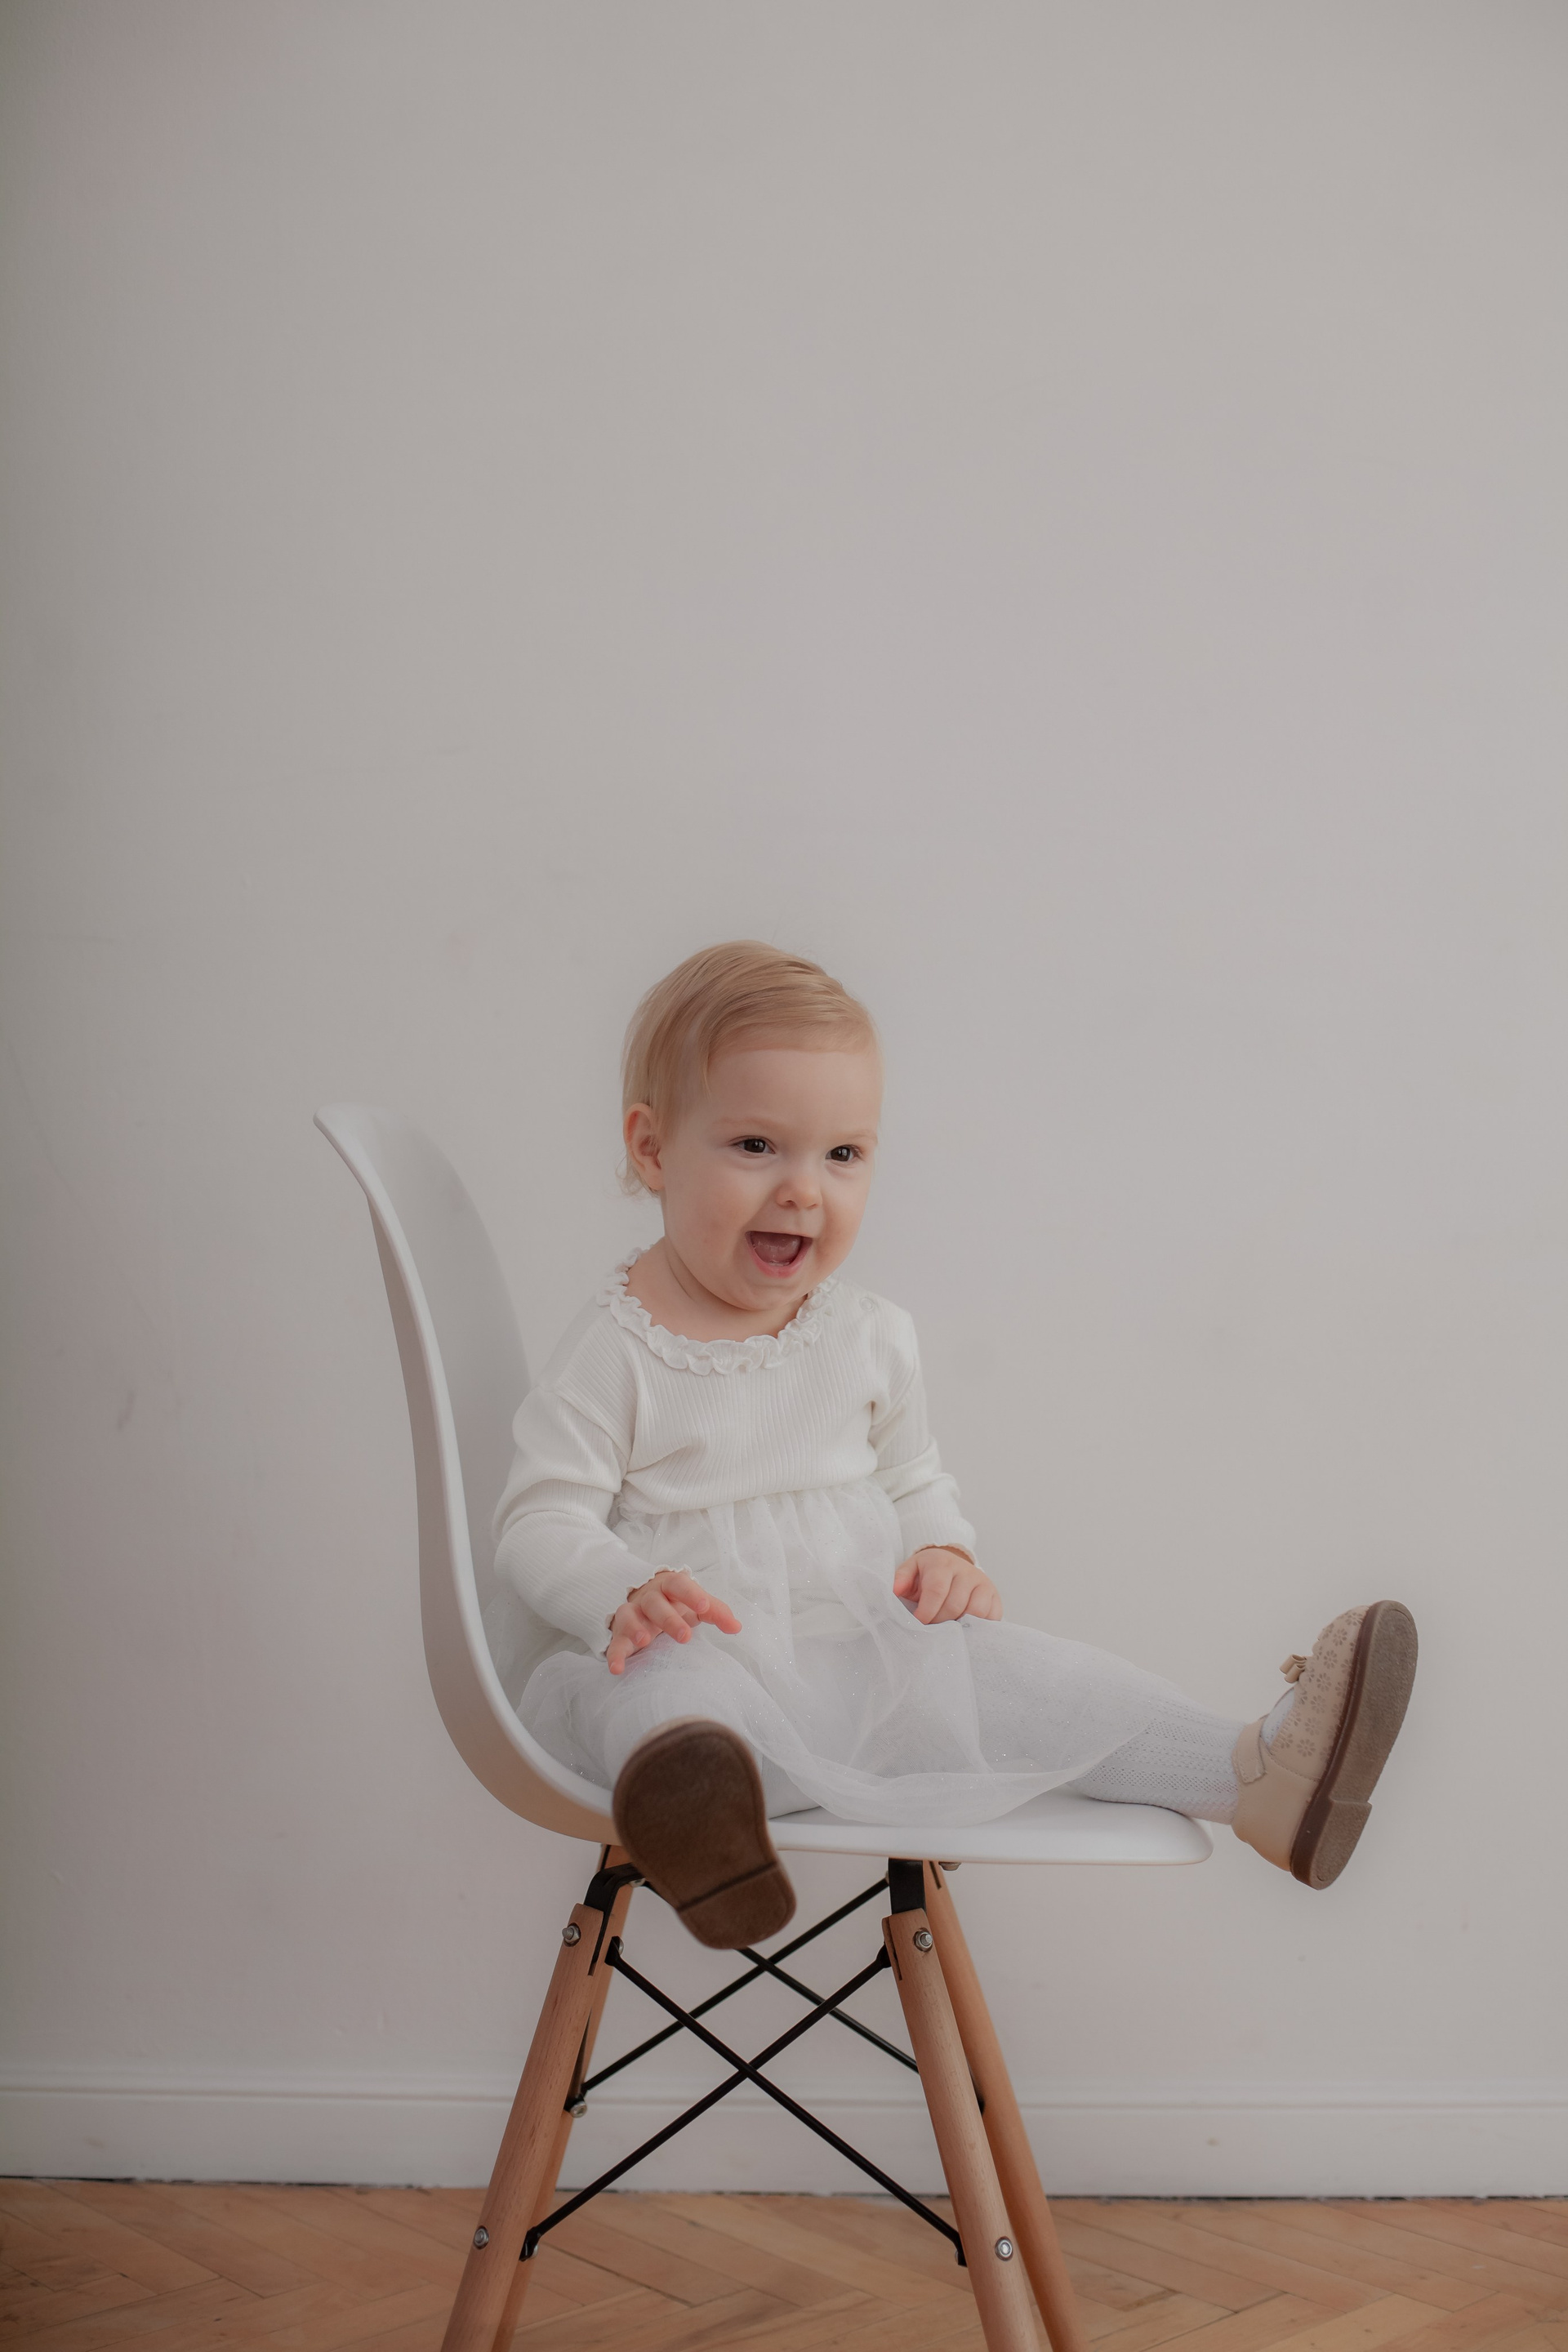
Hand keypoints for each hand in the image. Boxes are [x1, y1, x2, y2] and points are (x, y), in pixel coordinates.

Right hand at [606, 1569, 741, 1674]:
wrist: (643, 1602)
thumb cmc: (676, 1603)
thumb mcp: (696, 1604)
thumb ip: (716, 1613)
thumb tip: (737, 1627)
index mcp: (669, 1587)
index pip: (680, 1585)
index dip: (692, 1595)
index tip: (704, 1607)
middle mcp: (649, 1598)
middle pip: (656, 1603)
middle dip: (669, 1618)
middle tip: (685, 1636)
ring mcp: (632, 1614)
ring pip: (630, 1616)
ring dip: (636, 1627)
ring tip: (645, 1640)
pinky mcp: (620, 1634)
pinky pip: (614, 1643)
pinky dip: (614, 1655)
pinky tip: (617, 1669)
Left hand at [892, 1547, 1002, 1624]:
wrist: (952, 1563)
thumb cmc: (929, 1572)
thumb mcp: (911, 1569)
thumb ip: (901, 1578)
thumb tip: (895, 1590)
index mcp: (942, 1564)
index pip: (937, 1590)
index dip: (927, 1611)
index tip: (918, 1623)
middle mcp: (966, 1571)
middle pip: (955, 1604)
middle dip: (940, 1622)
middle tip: (931, 1629)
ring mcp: (983, 1583)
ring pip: (976, 1612)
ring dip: (959, 1626)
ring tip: (947, 1630)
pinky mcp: (994, 1596)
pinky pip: (991, 1617)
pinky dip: (978, 1627)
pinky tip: (964, 1629)